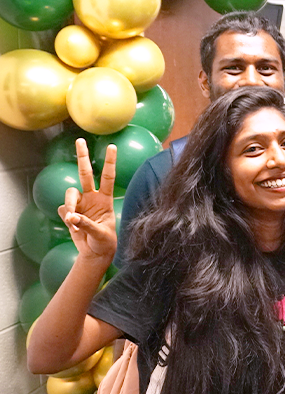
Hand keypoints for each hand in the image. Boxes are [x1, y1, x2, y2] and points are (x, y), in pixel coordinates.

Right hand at [58, 139, 116, 260]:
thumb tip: (72, 216)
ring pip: (69, 194)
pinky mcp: (70, 212)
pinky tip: (73, 228)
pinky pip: (64, 210)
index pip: (108, 177)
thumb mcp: (100, 234)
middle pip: (85, 173)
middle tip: (80, 140)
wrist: (96, 252)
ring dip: (70, 205)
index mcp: (105, 199)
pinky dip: (67, 218)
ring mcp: (80, 204)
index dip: (109, 162)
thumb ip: (86, 224)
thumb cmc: (105, 241)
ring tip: (73, 222)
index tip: (111, 146)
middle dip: (82, 156)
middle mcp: (92, 197)